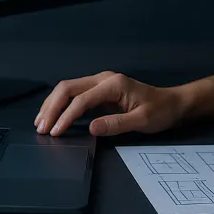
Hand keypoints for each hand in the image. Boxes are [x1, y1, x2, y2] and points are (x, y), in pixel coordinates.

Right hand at [34, 71, 185, 136]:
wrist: (172, 104)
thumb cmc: (160, 112)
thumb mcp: (142, 121)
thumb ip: (117, 124)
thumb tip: (90, 128)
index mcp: (113, 84)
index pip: (81, 99)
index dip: (66, 116)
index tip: (55, 133)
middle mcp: (103, 79)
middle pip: (68, 88)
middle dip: (52, 108)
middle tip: (41, 128)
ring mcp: (100, 83)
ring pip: (68, 89)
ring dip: (52, 105)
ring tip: (40, 123)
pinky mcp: (99, 91)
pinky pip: (74, 94)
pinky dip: (60, 104)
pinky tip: (52, 116)